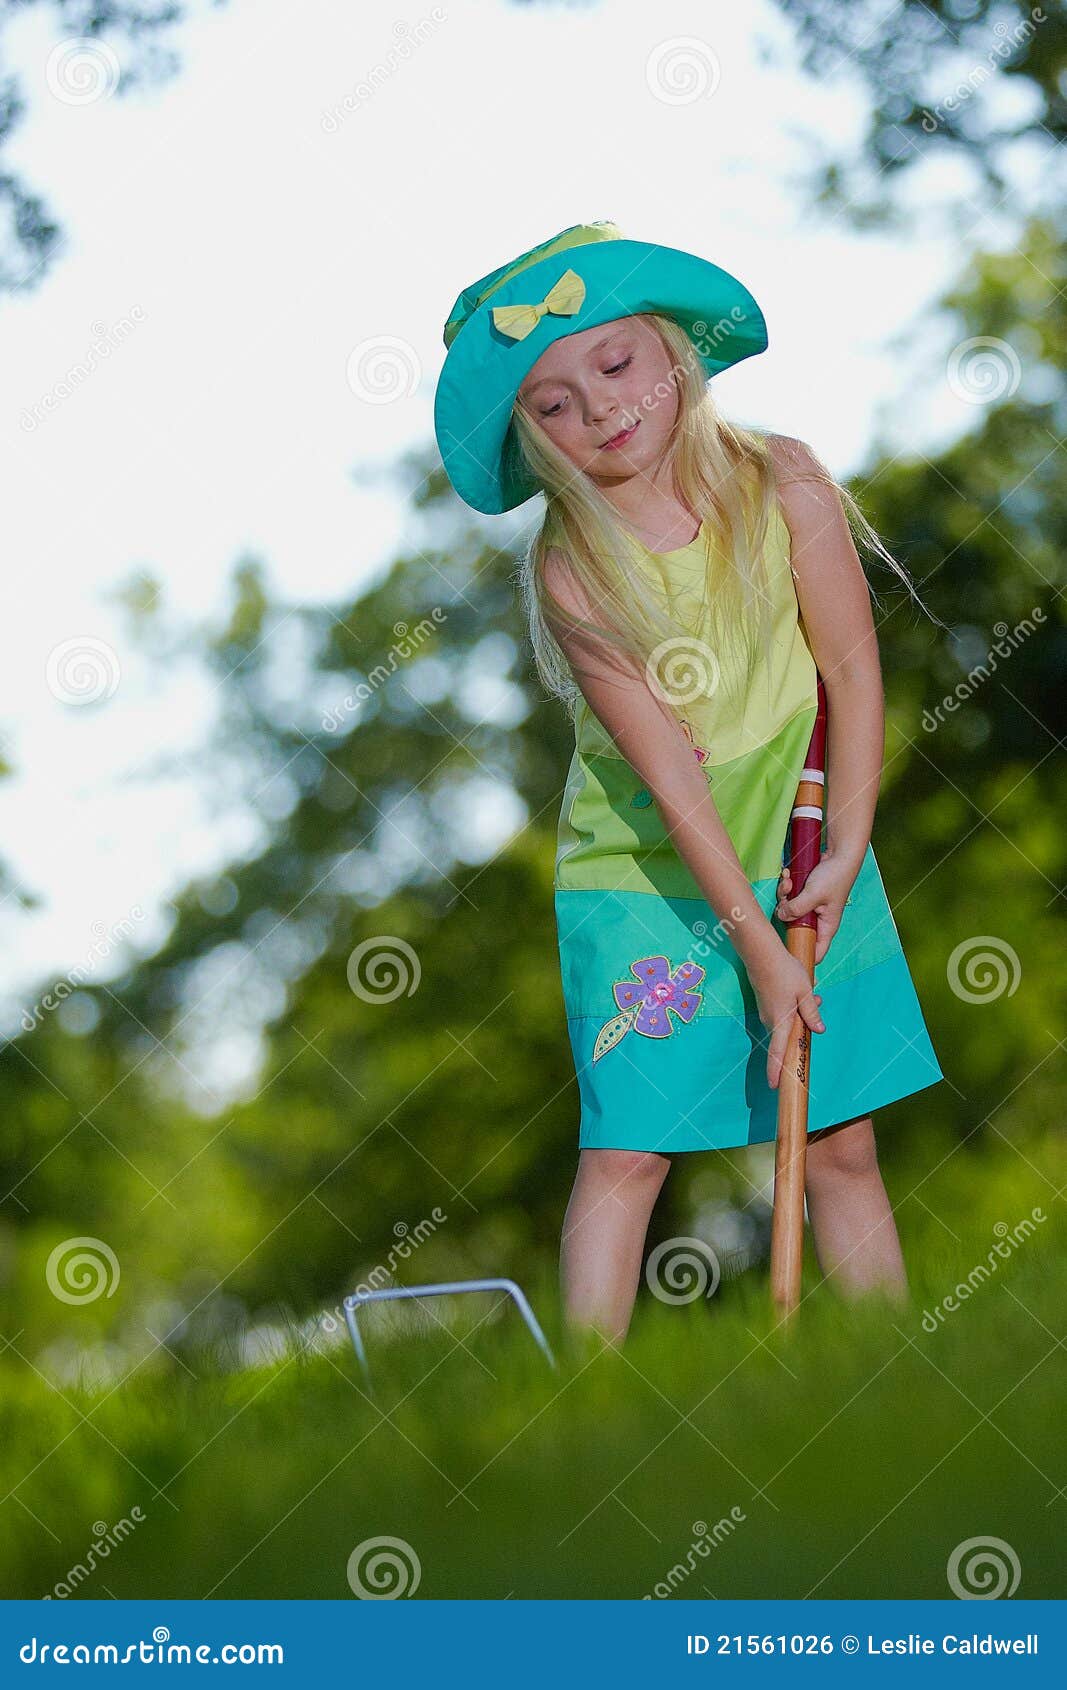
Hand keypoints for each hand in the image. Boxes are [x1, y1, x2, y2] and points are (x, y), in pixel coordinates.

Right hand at [748, 945, 824, 1089]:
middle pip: (787, 1036)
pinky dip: (794, 1006)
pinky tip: (802, 989)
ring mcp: (765, 1011)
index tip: (775, 1086)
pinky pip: (781, 1012)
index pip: (778, 1051)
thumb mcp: (805, 991)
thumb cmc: (785, 971)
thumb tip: (819, 1030)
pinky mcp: (764, 1002)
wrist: (761, 952)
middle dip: (803, 1029)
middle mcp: (770, 1019)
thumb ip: (811, 1012)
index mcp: (781, 1020)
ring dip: (800, 1014)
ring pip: (786, 1021)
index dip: (776, 1070)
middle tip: (817, 1005)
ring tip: (813, 994)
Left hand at [775, 850, 857, 965]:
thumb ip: (796, 908)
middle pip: (794, 928)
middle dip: (786, 912)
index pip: (816, 952)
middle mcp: (818, 919)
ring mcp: (810, 907)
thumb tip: (780, 916)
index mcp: (826, 927)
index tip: (785, 954)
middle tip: (787, 898)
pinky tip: (789, 874)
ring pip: (789, 910)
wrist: (839, 853)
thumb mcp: (813, 895)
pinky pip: (790, 896)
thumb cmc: (834, 876)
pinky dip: (787, 885)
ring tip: (789, 881)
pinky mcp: (805, 895)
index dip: (802, 955)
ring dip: (785, 894)